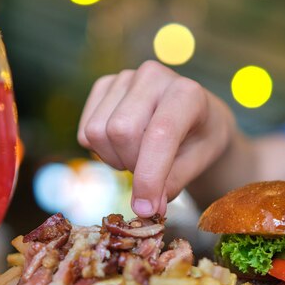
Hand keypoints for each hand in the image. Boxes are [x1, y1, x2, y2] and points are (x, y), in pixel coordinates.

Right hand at [78, 60, 234, 216]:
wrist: (195, 116)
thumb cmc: (199, 139)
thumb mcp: (198, 163)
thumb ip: (173, 184)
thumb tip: (146, 208)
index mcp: (187, 92)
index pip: (160, 134)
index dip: (149, 176)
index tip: (147, 209)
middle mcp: (153, 76)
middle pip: (120, 131)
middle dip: (132, 166)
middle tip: (151, 175)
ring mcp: (124, 78)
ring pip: (97, 132)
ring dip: (116, 159)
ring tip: (139, 158)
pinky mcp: (103, 86)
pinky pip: (85, 132)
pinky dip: (101, 151)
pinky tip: (125, 147)